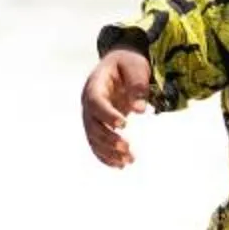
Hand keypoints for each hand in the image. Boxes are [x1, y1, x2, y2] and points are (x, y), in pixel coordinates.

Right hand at [82, 49, 154, 167]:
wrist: (120, 64)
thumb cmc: (128, 64)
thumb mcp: (136, 67)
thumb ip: (137, 86)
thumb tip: (140, 109)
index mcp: (95, 85)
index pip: (96, 102)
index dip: (107, 115)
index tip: (124, 124)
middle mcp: (88, 103)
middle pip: (92, 124)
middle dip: (108, 139)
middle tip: (127, 148)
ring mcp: (91, 116)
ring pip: (93, 138)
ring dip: (108, 152)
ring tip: (129, 161)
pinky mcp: (97, 125)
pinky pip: (97, 144)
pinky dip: (106, 156)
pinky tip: (120, 165)